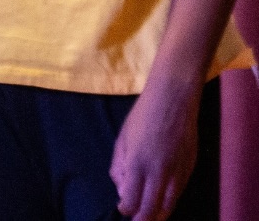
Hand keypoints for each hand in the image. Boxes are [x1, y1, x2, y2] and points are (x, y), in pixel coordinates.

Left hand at [110, 74, 201, 220]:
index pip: (131, 202)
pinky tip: (161, 199)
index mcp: (137, 164)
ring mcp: (177, 174)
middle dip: (141, 219)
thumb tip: (122, 190)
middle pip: (150, 211)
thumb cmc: (143, 116)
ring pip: (167, 208)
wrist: (173, 100)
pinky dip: (168, 202)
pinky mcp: (189, 171)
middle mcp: (158, 173)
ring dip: (156, 215)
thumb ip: (119, 166)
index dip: (125, 209)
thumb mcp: (123, 139)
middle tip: (135, 217)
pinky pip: (178, 195)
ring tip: (148, 214)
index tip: (123, 207)